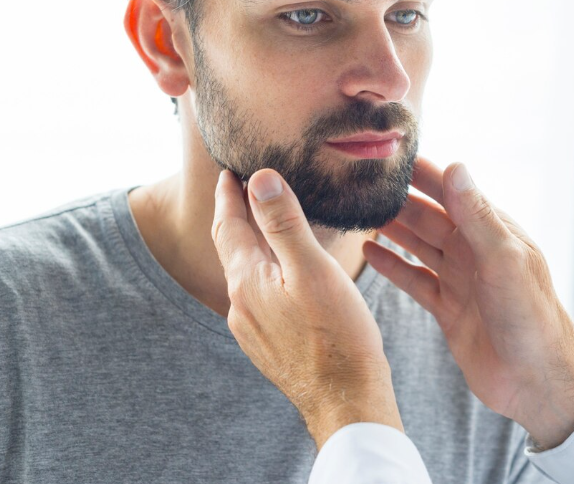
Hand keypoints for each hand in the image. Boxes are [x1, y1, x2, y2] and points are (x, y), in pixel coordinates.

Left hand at [211, 168, 402, 449]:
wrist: (346, 401)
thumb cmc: (337, 335)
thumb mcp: (313, 269)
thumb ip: (283, 223)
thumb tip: (259, 179)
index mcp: (246, 281)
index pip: (227, 225)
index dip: (227, 195)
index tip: (227, 172)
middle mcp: (240, 305)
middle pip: (232, 248)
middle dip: (235, 216)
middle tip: (240, 189)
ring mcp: (251, 329)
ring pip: (245, 273)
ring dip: (249, 244)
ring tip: (262, 224)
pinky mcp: (267, 344)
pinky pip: (258, 295)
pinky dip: (263, 270)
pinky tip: (282, 273)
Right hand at [363, 157, 573, 449]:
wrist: (537, 381)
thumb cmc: (531, 316)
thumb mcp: (503, 259)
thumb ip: (476, 215)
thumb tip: (455, 167)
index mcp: (492, 232)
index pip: (452, 191)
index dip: (423, 173)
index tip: (391, 154)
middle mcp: (474, 251)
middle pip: (428, 217)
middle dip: (399, 199)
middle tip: (362, 183)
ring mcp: (460, 280)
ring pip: (418, 245)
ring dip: (392, 228)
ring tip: (360, 211)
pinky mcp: (447, 309)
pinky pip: (414, 280)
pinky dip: (392, 265)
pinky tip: (369, 252)